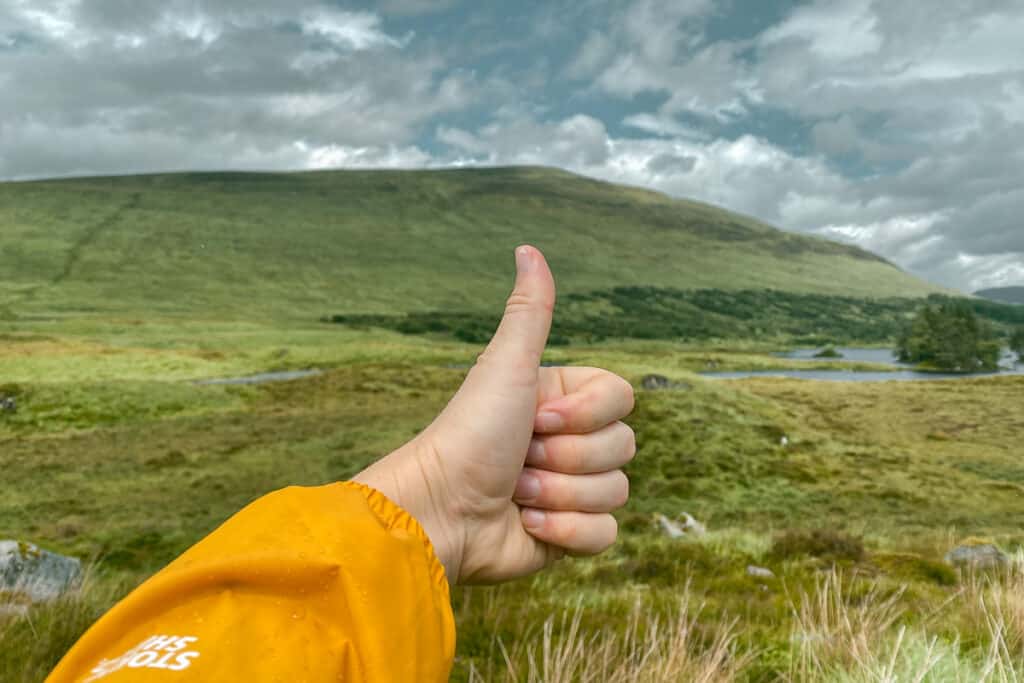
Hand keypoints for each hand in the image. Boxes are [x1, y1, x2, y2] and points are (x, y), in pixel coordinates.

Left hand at [353, 246, 634, 583]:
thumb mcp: (506, 366)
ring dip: (559, 495)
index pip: (623, 399)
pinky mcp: (570, 535)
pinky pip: (605, 533)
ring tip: (516, 492)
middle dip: (566, 459)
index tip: (537, 417)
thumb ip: (529, 312)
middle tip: (520, 457)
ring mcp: (572, 489)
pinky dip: (564, 531)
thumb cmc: (469, 433)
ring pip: (616, 491)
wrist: (440, 510)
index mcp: (564, 400)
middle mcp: (571, 442)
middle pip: (623, 446)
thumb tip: (528, 249)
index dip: (585, 414)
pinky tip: (526, 522)